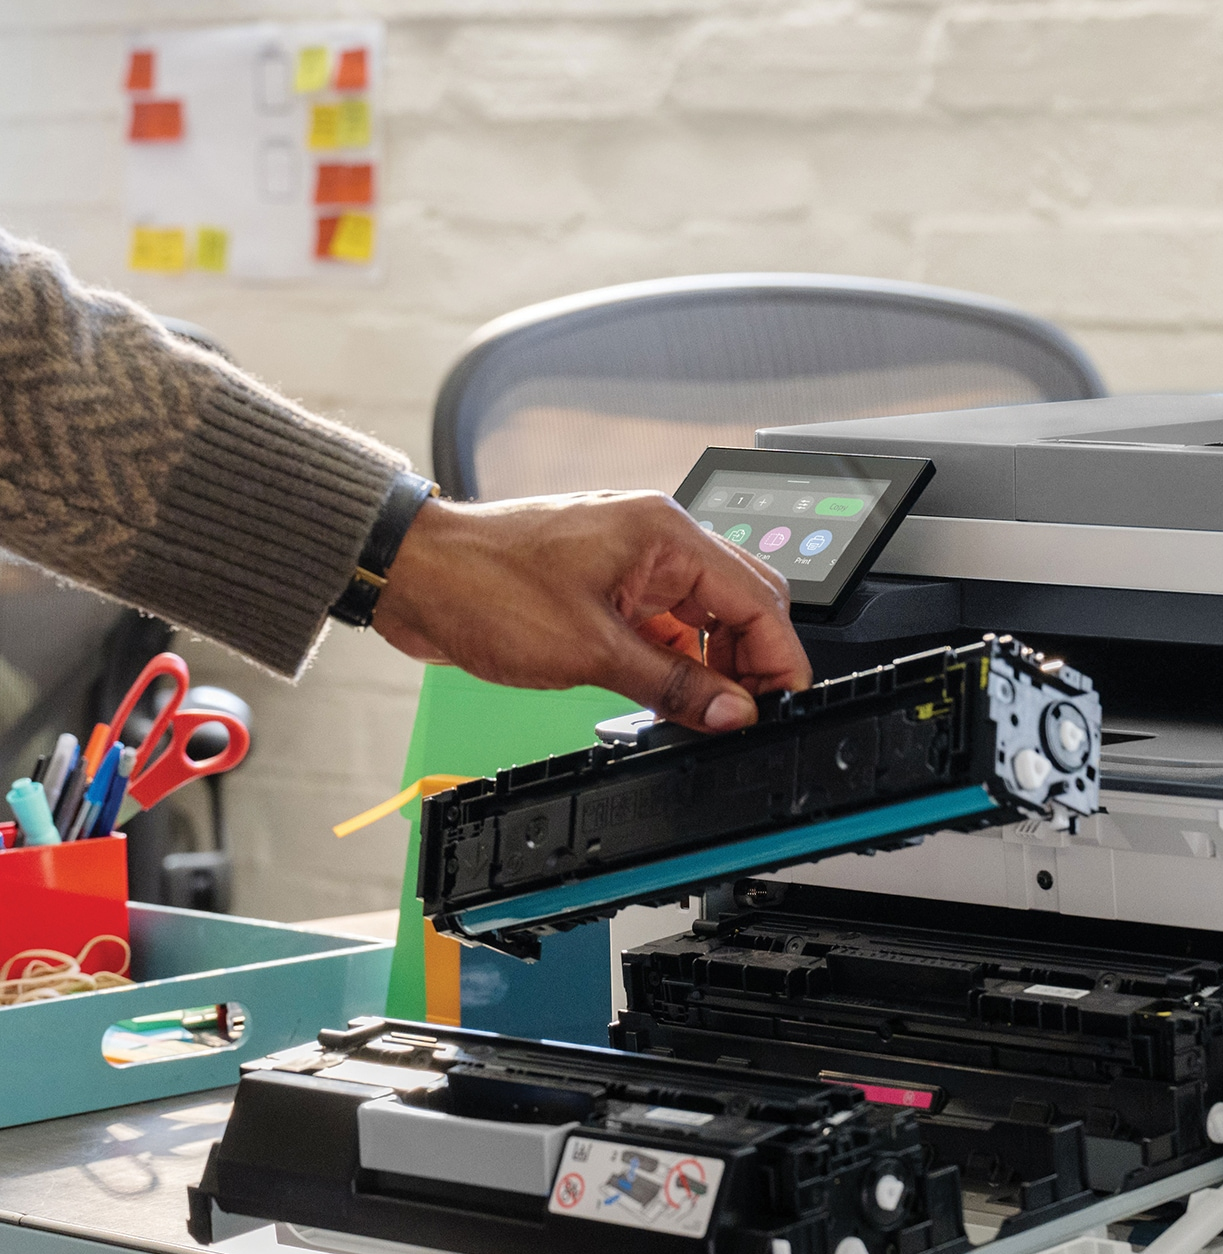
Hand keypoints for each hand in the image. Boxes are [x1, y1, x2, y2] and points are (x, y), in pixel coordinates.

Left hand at [371, 491, 812, 731]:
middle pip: (742, 603)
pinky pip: (665, 626)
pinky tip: (670, 699)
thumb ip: (673, 684)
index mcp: (665, 535)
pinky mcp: (608, 587)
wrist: (411, 573)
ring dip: (712, 666)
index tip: (781, 707)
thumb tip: (732, 711)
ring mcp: (633, 563)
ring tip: (705, 715)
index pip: (757, 597)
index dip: (778, 659)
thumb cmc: (482, 586)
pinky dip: (676, 662)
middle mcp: (657, 541)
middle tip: (744, 718)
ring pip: (704, 618)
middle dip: (752, 663)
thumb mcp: (590, 650)